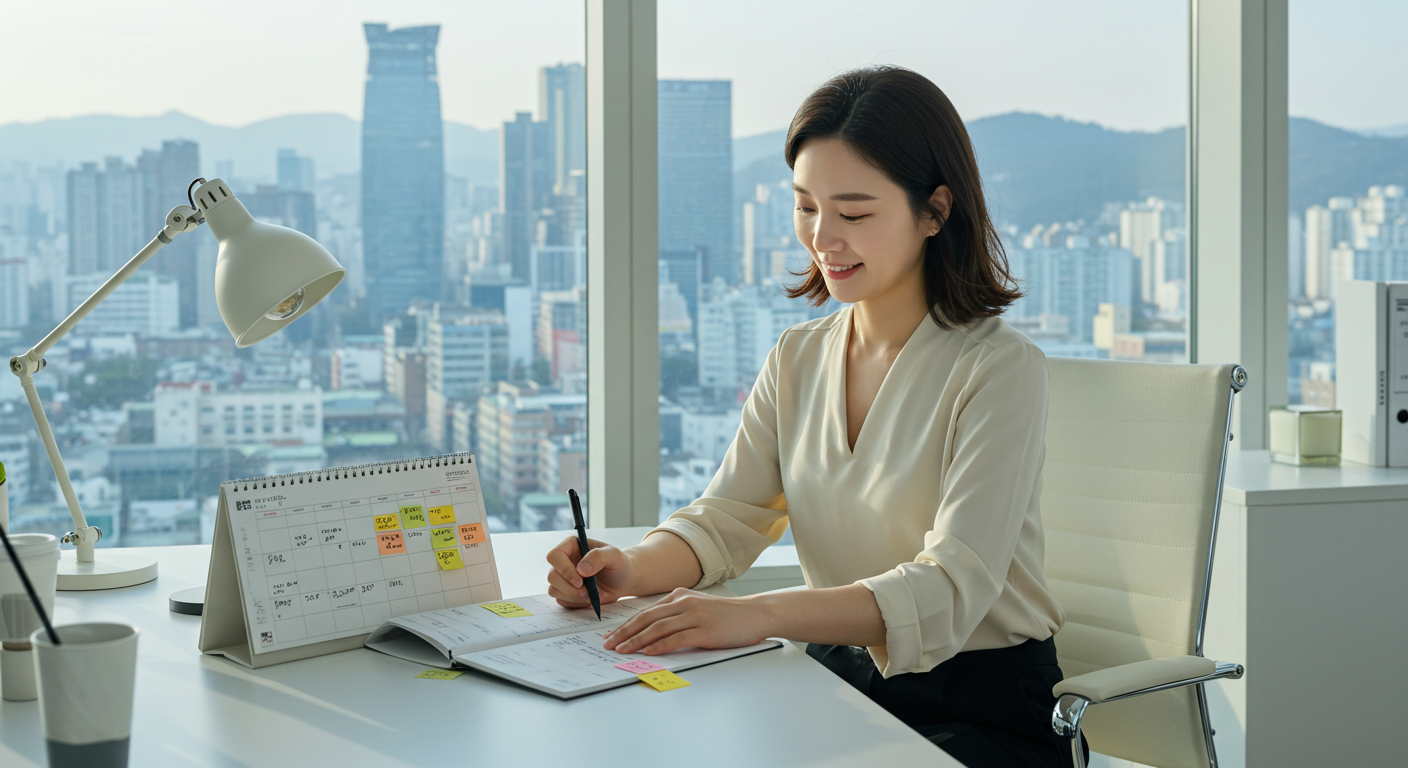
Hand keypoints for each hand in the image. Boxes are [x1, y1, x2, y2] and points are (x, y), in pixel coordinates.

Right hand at [545, 537, 634, 607]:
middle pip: (552, 576)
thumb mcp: (614, 556)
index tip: (580, 580)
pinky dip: (575, 603)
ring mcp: (563, 577)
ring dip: (572, 597)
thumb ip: (598, 557)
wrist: (623, 580)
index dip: (564, 569)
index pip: (554, 556)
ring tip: (590, 595)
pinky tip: (588, 598)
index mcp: (571, 546)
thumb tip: (581, 569)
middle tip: (587, 592)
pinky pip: (561, 600)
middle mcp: (564, 561)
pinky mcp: (565, 592)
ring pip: (554, 590)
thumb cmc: (619, 564)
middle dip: (569, 588)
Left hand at [602, 588, 771, 654]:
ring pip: (657, 628)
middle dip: (624, 632)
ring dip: (636, 640)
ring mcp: (694, 616)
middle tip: (608, 644)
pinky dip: (659, 645)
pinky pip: (676, 638)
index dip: (626, 624)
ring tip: (621, 650)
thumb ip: (678, 615)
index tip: (612, 635)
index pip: (646, 612)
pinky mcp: (704, 631)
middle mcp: (684, 603)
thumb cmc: (728, 616)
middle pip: (646, 619)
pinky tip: (647, 651)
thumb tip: (654, 633)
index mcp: (679, 597)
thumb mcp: (699, 608)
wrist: (755, 613)